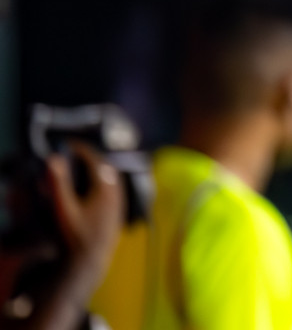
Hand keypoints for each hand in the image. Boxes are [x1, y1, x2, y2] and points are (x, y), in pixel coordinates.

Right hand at [45, 143, 123, 285]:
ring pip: (110, 178)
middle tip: (74, 154)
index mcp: (106, 187)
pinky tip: (90, 188)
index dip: (81, 150)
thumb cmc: (75, 237)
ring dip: (96, 171)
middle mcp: (117, 192)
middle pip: (105, 167)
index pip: (95, 159)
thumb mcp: (63, 209)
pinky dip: (101, 183)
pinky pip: (113, 190)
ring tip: (80, 167)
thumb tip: (54, 159)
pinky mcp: (118, 213)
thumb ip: (59, 184)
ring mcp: (120, 203)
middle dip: (89, 159)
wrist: (89, 263)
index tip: (68, 144)